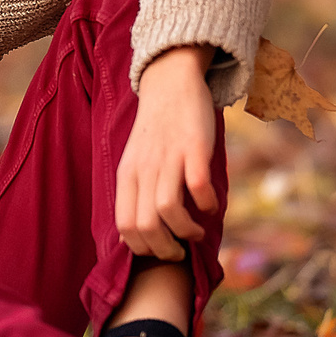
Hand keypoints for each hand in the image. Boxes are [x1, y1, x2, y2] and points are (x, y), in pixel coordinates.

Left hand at [115, 44, 218, 261]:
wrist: (170, 85)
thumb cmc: (155, 131)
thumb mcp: (136, 162)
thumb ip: (138, 192)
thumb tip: (148, 231)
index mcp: (126, 176)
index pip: (125, 225)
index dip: (143, 248)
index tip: (160, 249)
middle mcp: (143, 169)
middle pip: (145, 226)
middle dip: (165, 250)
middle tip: (180, 251)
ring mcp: (168, 158)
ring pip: (167, 210)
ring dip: (185, 231)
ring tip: (196, 232)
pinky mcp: (193, 147)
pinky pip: (197, 185)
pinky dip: (206, 203)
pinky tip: (210, 205)